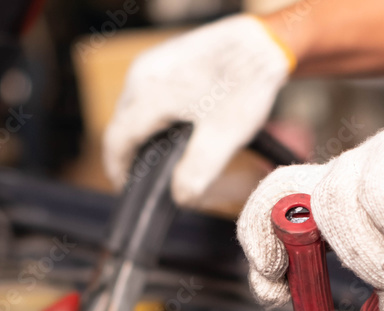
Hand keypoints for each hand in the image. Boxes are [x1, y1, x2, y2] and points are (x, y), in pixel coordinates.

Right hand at [102, 15, 293, 204]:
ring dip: (143, 131)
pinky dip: (155, 112)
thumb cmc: (245, 84)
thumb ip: (197, 171)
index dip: (119, 169)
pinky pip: (148, 91)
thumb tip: (180, 196)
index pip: (117, 140)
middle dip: (131, 151)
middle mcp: (142, 74)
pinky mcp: (166, 57)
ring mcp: (153, 62)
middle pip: (122, 123)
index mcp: (148, 95)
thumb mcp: (223, 136)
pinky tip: (177, 124)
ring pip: (135, 106)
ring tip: (162, 153)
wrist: (266, 42)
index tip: (128, 187)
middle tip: (148, 175)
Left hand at [237, 119, 383, 310]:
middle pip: (284, 193)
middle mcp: (360, 175)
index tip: (275, 289)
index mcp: (352, 207)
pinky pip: (382, 189)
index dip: (258, 246)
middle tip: (346, 282)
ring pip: (333, 199)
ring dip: (370, 255)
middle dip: (301, 251)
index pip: (275, 208)